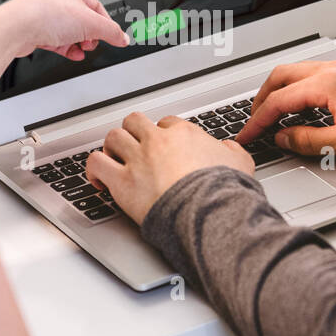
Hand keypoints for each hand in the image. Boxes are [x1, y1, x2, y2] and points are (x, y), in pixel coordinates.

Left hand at [12, 0, 129, 59]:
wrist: (16, 29)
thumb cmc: (45, 13)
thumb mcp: (89, 23)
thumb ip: (109, 31)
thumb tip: (121, 38)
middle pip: (90, 7)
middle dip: (98, 25)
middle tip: (103, 37)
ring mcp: (53, 12)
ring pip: (76, 25)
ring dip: (85, 39)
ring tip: (86, 46)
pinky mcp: (43, 29)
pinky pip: (63, 38)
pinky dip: (71, 47)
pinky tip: (75, 53)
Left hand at [86, 112, 253, 222]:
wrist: (208, 212)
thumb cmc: (224, 191)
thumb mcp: (241, 163)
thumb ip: (231, 151)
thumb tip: (228, 149)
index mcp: (184, 134)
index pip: (166, 123)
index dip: (162, 134)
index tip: (163, 146)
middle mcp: (157, 141)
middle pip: (135, 122)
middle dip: (133, 133)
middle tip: (134, 147)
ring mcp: (137, 159)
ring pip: (113, 137)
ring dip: (112, 148)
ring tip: (115, 159)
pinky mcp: (122, 181)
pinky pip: (96, 163)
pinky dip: (93, 169)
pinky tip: (98, 178)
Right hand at [235, 60, 335, 158]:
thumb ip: (308, 141)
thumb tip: (283, 138)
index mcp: (325, 84)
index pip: (279, 101)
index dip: (258, 120)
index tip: (248, 134)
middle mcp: (330, 70)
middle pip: (281, 76)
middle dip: (262, 98)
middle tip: (254, 119)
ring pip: (296, 71)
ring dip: (280, 90)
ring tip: (273, 111)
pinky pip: (313, 73)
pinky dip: (297, 86)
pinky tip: (301, 104)